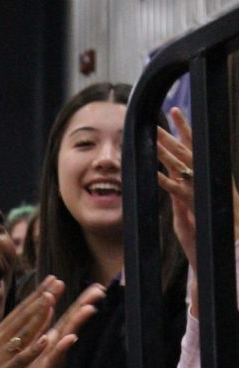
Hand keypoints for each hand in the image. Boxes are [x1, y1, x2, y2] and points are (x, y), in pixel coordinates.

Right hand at [0, 277, 63, 367]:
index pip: (19, 311)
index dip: (35, 295)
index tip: (50, 280)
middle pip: (23, 317)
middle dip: (40, 298)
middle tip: (57, 281)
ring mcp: (1, 356)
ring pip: (23, 333)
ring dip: (37, 316)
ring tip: (52, 299)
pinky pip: (21, 359)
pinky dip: (33, 349)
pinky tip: (46, 339)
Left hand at [2, 283, 104, 367]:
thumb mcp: (21, 349)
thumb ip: (29, 328)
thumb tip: (38, 309)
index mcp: (44, 342)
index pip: (59, 316)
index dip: (67, 299)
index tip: (80, 282)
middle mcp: (51, 351)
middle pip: (69, 324)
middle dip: (83, 306)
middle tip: (98, 289)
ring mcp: (50, 363)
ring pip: (66, 339)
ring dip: (77, 324)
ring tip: (90, 308)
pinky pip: (54, 361)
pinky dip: (61, 349)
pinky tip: (69, 338)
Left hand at [158, 107, 238, 317]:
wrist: (222, 248)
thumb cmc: (206, 231)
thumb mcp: (192, 207)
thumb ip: (183, 192)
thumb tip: (172, 176)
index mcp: (205, 176)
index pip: (193, 147)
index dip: (184, 129)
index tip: (175, 111)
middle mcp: (203, 179)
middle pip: (184, 153)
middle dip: (170, 136)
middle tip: (156, 121)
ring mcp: (198, 191)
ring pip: (181, 168)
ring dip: (166, 153)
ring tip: (153, 138)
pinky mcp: (194, 206)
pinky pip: (178, 192)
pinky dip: (167, 183)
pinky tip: (156, 174)